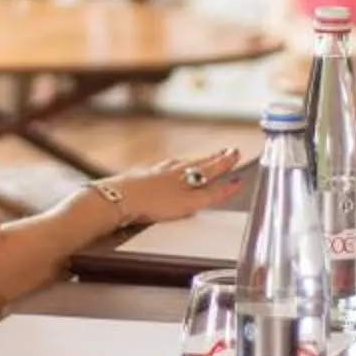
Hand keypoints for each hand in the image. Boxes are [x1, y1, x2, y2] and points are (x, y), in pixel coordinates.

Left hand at [109, 147, 247, 225]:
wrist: (119, 198)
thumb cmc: (153, 202)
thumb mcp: (189, 204)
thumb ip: (212, 194)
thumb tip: (233, 184)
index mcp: (189, 174)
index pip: (214, 167)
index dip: (227, 163)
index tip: (237, 155)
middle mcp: (175, 167)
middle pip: (200, 162)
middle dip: (215, 158)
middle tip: (227, 151)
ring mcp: (158, 169)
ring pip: (183, 163)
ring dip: (197, 161)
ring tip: (205, 160)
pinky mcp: (144, 174)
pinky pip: (167, 167)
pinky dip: (177, 166)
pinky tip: (173, 169)